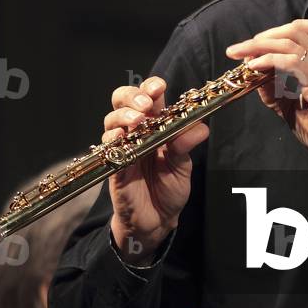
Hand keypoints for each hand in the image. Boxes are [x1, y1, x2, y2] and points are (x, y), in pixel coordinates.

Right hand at [102, 76, 208, 264]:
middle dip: (132, 95)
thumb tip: (200, 126)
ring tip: (137, 121)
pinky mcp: (112, 165)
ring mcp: (122, 147)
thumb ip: (187, 144)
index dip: (151, 86)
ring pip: (111, 119)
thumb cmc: (169, 188)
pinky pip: (106, 146)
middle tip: (145, 104)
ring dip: (123, 115)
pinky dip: (112, 138)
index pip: (149, 97)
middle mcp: (136, 132)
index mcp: (155, 125)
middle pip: (123, 100)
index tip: (159, 87)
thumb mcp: (183, 165)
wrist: (157, 220)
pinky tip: (121, 137)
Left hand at [226, 19, 307, 171]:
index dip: (272, 37)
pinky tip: (254, 67)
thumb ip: (276, 93)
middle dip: (261, 36)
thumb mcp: (292, 110)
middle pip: (292, 30)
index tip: (250, 51)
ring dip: (259, 44)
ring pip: (289, 39)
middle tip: (238, 49)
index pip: (299, 34)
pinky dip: (269, 60)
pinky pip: (291, 60)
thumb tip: (255, 77)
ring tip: (239, 54)